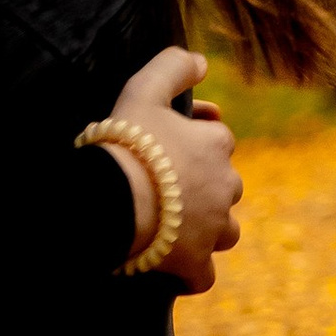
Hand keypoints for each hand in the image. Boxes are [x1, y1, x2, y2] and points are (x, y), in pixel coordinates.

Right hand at [103, 47, 241, 292]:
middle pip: (226, 188)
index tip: (164, 146)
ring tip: (171, 230)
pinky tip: (170, 269)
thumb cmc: (125, 144)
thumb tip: (202, 60)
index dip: (193, 141)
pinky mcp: (195, 265)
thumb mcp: (143, 89)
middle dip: (204, 189)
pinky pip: (203, 275)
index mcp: (215, 145)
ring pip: (225, 232)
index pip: (218, 139)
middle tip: (163, 191)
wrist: (109, 200)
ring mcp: (212, 229)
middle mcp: (224, 187)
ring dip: (206, 231)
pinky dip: (190, 273)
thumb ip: (172, 66)